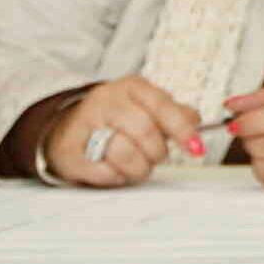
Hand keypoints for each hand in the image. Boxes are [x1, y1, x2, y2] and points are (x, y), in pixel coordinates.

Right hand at [46, 76, 203, 186]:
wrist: (68, 130)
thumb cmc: (115, 120)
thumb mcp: (146, 108)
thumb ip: (173, 113)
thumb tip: (195, 120)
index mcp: (131, 87)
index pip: (162, 105)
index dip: (182, 129)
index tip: (196, 148)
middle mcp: (105, 100)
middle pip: (144, 130)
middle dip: (156, 152)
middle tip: (155, 157)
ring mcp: (83, 124)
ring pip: (124, 153)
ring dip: (138, 168)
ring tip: (136, 166)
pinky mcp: (68, 152)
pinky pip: (102, 172)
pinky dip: (115, 177)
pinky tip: (114, 170)